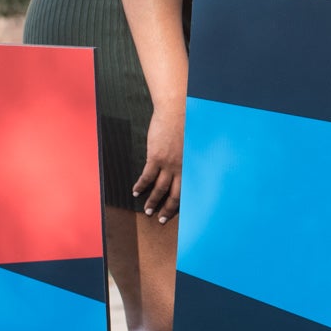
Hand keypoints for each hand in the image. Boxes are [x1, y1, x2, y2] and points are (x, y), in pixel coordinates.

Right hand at [134, 98, 185, 221]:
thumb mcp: (194, 144)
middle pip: (175, 195)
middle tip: (161, 220)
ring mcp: (169, 164)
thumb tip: (189, 164)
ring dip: (152, 201)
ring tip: (147, 210)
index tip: (179, 211)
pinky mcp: (156, 157)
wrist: (178, 110)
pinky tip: (136, 191)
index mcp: (192, 165)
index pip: (189, 189)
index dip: (183, 202)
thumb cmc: (188, 123)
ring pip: (159, 189)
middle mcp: (182, 168)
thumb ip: (191, 156)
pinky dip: (141, 185)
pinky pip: (147, 176)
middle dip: (167, 209)